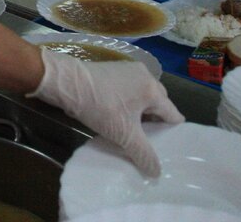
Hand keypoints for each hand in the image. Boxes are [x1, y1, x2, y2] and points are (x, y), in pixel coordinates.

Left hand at [29, 49, 182, 176]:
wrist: (67, 83)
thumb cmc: (100, 107)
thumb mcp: (124, 135)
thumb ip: (143, 154)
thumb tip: (156, 171)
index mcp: (153, 89)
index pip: (173, 114)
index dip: (170, 132)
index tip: (166, 147)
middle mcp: (145, 75)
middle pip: (159, 104)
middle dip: (154, 123)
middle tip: (147, 141)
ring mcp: (129, 70)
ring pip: (143, 97)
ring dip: (140, 113)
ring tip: (132, 131)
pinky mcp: (114, 70)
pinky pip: (130, 90)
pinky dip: (129, 103)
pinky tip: (119, 116)